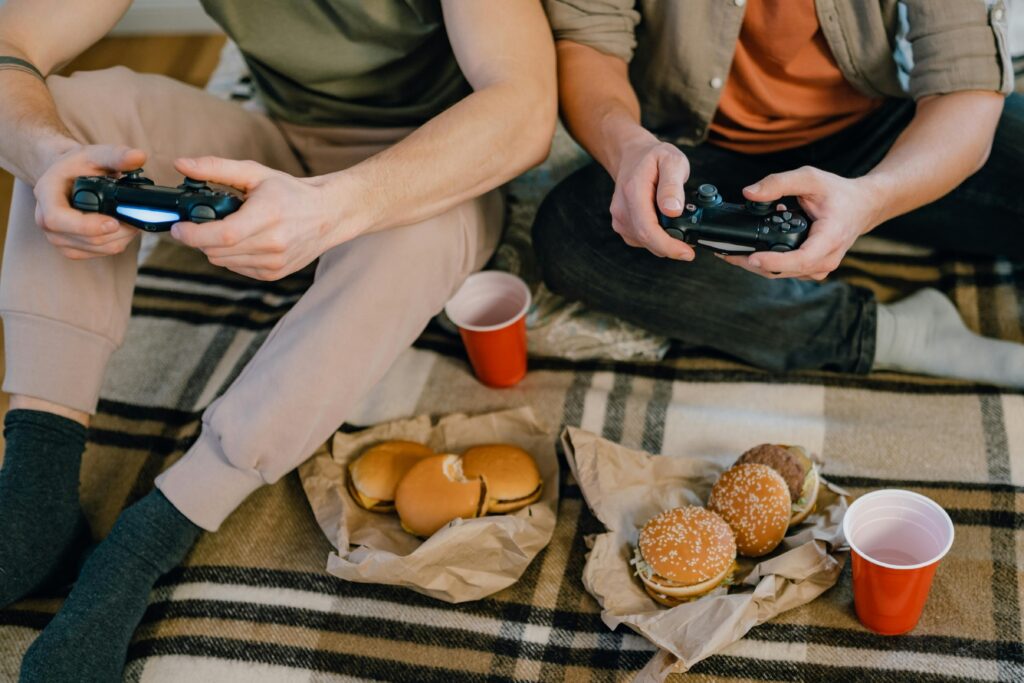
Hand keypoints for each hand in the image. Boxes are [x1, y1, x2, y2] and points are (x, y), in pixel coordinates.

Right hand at [33, 145, 145, 259]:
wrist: (68, 177)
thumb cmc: (79, 165)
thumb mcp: (95, 154)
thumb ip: (116, 155)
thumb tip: (139, 156)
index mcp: (46, 195)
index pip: (58, 220)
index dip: (87, 226)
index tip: (114, 223)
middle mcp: (45, 220)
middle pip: (85, 239)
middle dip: (116, 232)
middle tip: (135, 218)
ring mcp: (58, 238)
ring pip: (96, 249)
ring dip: (120, 238)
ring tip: (130, 220)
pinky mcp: (71, 248)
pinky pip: (98, 254)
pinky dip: (116, 243)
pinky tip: (122, 229)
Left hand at [170, 157, 338, 280]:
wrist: (328, 215)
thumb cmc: (291, 192)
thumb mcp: (255, 173)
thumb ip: (216, 168)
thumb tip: (180, 164)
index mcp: (268, 216)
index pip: (223, 235)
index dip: (194, 234)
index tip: (178, 228)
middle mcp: (273, 244)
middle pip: (217, 251)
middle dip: (200, 239)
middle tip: (201, 223)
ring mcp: (274, 263)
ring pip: (223, 262)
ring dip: (215, 248)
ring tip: (228, 229)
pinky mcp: (274, 274)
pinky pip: (237, 268)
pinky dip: (232, 256)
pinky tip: (243, 241)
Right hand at [609, 137, 694, 259]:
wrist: (632, 157)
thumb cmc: (653, 158)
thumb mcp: (671, 161)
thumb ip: (672, 185)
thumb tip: (673, 210)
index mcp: (633, 192)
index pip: (647, 229)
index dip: (668, 246)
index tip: (687, 253)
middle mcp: (622, 209)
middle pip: (646, 240)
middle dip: (671, 246)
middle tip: (691, 243)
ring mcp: (620, 219)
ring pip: (645, 242)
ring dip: (664, 240)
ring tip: (677, 223)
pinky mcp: (622, 225)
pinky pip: (642, 240)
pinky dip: (657, 237)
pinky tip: (664, 223)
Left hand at [721, 166, 881, 279]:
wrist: (862, 206)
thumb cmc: (839, 193)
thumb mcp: (810, 179)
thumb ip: (779, 183)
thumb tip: (749, 193)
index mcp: (829, 239)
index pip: (799, 259)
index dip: (773, 261)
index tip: (751, 257)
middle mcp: (826, 259)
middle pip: (782, 270)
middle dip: (751, 263)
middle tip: (725, 252)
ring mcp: (819, 268)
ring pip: (780, 274)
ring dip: (755, 264)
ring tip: (733, 250)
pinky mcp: (812, 269)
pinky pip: (785, 271)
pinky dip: (767, 261)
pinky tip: (755, 248)